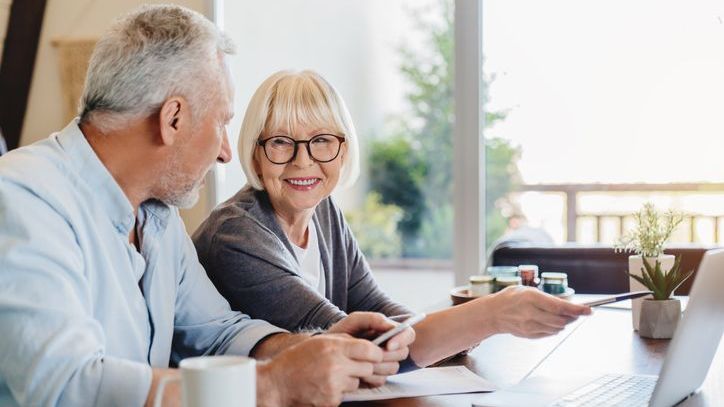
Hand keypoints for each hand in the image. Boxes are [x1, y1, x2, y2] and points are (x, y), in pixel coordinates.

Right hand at [258, 335, 382, 406]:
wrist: (276, 384)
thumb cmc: (296, 360)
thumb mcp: (318, 342)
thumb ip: (342, 341)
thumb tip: (366, 344)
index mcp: (333, 347)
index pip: (369, 349)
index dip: (375, 353)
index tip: (374, 355)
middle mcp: (336, 365)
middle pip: (368, 368)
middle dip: (364, 368)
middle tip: (351, 367)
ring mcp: (334, 385)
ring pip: (357, 382)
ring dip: (349, 380)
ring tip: (330, 376)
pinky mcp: (331, 400)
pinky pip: (345, 395)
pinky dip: (338, 392)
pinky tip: (323, 387)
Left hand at [329, 312, 414, 386]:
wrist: (325, 352)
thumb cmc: (341, 333)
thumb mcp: (354, 321)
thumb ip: (373, 319)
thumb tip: (390, 327)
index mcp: (388, 332)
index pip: (409, 334)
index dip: (402, 340)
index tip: (388, 345)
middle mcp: (389, 348)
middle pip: (403, 353)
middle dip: (387, 355)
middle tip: (371, 354)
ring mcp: (384, 364)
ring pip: (394, 368)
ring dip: (378, 366)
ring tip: (361, 361)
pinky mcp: (376, 377)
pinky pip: (382, 380)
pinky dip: (370, 377)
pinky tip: (358, 371)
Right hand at [487, 286, 590, 337]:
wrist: (493, 313)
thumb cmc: (511, 298)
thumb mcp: (528, 290)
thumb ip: (547, 299)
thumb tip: (568, 306)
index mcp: (530, 298)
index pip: (559, 307)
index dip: (576, 310)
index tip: (588, 310)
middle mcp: (529, 313)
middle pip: (560, 320)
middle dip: (572, 317)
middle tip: (577, 313)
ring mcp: (528, 326)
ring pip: (557, 328)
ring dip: (563, 323)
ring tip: (560, 316)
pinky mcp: (528, 335)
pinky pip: (549, 334)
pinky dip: (554, 328)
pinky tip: (549, 321)